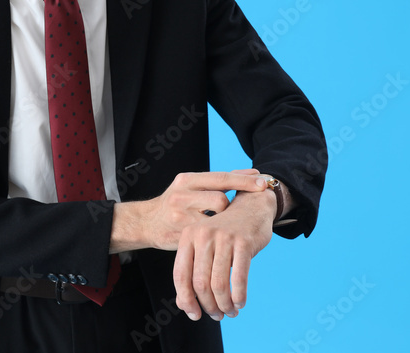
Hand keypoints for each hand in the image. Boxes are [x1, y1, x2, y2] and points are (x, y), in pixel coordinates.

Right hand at [138, 169, 267, 250]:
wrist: (146, 222)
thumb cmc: (176, 202)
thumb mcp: (191, 186)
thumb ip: (219, 182)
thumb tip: (253, 172)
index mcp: (186, 180)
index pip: (221, 177)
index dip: (244, 181)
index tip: (264, 183)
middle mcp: (182, 195)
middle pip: (221, 200)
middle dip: (230, 208)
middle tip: (231, 213)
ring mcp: (180, 216)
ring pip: (216, 221)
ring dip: (223, 224)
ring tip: (221, 225)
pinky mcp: (181, 235)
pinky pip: (209, 237)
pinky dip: (217, 237)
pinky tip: (217, 237)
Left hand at [172, 188, 275, 321]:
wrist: (250, 207)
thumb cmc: (224, 234)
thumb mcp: (203, 247)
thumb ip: (191, 271)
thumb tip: (183, 305)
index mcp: (188, 236)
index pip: (180, 274)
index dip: (186, 299)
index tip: (194, 314)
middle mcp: (203, 235)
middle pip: (200, 283)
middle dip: (208, 305)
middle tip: (216, 316)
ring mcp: (224, 238)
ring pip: (219, 284)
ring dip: (224, 305)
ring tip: (230, 312)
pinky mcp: (244, 242)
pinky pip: (239, 278)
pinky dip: (239, 296)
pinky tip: (240, 303)